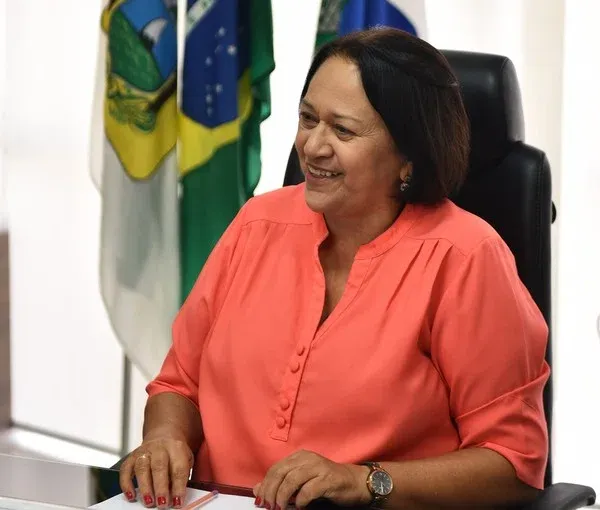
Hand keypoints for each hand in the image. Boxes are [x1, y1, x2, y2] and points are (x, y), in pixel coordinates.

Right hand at [119, 435, 193, 508]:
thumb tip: (176, 497)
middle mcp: (159, 447)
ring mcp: (144, 451)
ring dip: (145, 487)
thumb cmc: (176, 453)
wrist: (164, 434)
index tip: (177, 503)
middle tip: (162, 504)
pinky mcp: (131, 456)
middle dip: (160, 488)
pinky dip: (126, 484)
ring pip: (142, 468)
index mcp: (176, 448)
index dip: (178, 487)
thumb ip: (182, 475)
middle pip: (159, 467)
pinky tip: (131, 496)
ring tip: (148, 502)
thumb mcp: (186, 460)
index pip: (178, 468)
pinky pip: (125, 470)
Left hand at [253, 450, 370, 508]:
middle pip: (281, 472)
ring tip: (280, 508)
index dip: (265, 484)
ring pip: (292, 480)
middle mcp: (307, 458)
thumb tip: (257, 489)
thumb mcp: (301, 482)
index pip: (275, 468)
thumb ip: (281, 484)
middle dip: (271, 491)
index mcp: (299, 457)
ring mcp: (318, 467)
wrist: (355, 482)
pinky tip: (300, 507)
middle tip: (268, 506)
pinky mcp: (328, 479)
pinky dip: (301, 500)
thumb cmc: (326, 483)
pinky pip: (308, 490)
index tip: (260, 500)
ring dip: (283, 496)